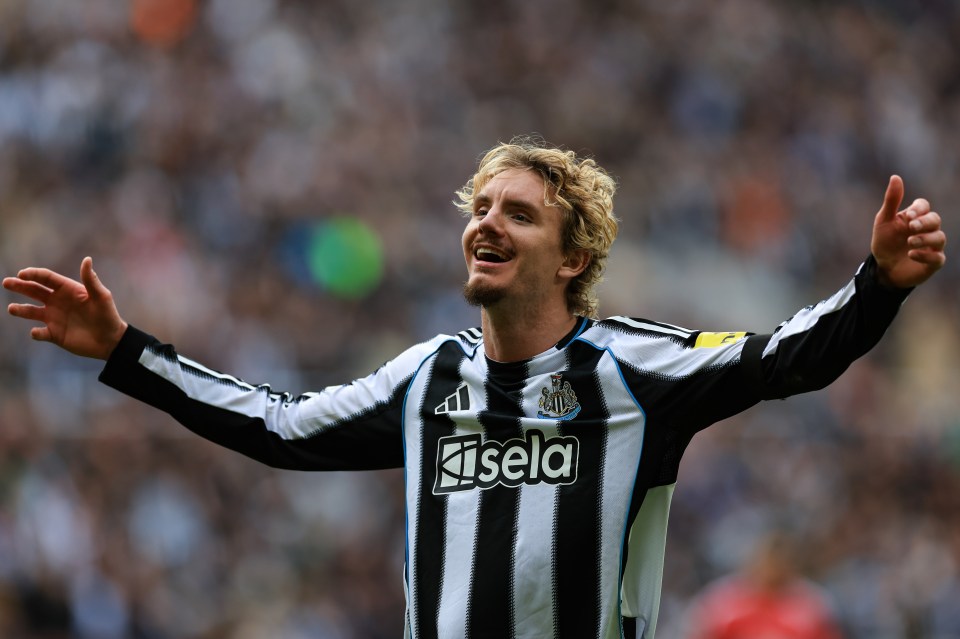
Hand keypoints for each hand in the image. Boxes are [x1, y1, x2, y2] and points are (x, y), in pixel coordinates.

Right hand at [3, 257, 127, 359]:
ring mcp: (54, 318)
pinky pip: (40, 333)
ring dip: (20, 309)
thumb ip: (91, 280)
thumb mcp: (101, 297)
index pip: (46, 278)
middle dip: (20, 286)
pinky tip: (36, 332)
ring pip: (31, 311)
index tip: (22, 274)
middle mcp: (57, 302)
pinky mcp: (54, 334)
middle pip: (34, 291)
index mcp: (67, 290)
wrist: (111, 340)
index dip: (33, 274)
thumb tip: (87, 259)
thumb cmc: (108, 315)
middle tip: (7, 282)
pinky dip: (36, 333)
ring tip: (12, 309)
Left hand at [871, 175, 946, 287]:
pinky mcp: (932, 263)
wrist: (883, 268)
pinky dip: (926, 255)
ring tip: (909, 243)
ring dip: (925, 239)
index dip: (919, 209)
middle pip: (935, 220)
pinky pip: (938, 258)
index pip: (924, 206)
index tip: (908, 216)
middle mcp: (926, 230)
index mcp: (915, 217)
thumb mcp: (883, 221)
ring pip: (939, 237)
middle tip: (911, 227)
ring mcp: (931, 246)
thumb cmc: (885, 242)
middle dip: (924, 222)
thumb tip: (895, 176)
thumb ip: (891, 201)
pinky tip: (911, 254)